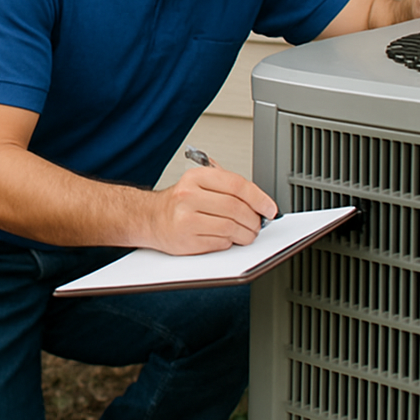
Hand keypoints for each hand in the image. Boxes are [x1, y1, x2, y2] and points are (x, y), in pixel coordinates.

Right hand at [147, 165, 277, 255]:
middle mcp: (189, 195)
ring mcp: (186, 218)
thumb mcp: (198, 182)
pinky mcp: (186, 240)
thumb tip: (259, 199)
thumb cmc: (178, 202)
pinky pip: (220, 243)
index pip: (236, 184)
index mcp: (196, 177)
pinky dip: (230, 242)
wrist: (150, 218)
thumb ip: (226, 185)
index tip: (269, 208)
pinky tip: (227, 238)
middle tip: (257, 224)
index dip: (259, 198)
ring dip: (245, 234)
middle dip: (253, 219)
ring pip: (231, 227)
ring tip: (246, 233)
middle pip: (236, 208)